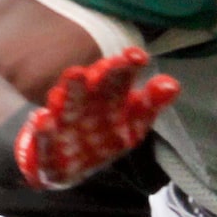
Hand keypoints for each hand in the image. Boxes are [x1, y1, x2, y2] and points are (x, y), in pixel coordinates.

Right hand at [13, 48, 179, 189]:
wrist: (60, 161)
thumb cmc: (100, 135)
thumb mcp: (131, 123)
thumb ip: (151, 103)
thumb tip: (173, 84)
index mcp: (107, 100)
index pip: (119, 81)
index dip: (127, 69)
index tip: (138, 55)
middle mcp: (84, 108)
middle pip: (94, 90)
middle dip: (102, 76)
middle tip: (111, 63)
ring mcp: (64, 128)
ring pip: (67, 108)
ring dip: (71, 92)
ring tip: (75, 73)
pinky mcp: (46, 152)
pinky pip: (44, 141)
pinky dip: (43, 131)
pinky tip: (43, 119)